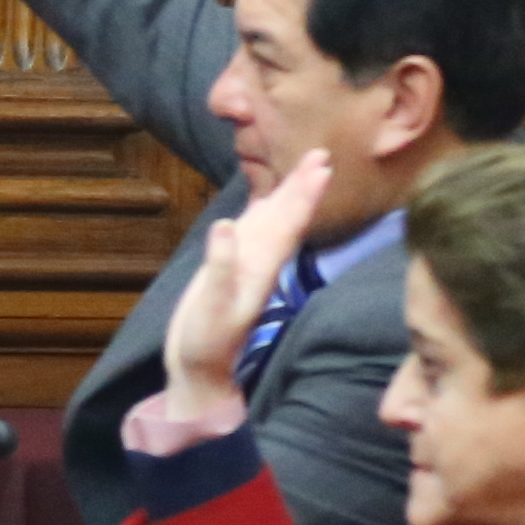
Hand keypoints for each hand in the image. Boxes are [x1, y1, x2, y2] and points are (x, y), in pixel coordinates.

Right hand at [163, 149, 323, 426]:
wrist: (202, 370)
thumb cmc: (206, 341)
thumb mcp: (210, 306)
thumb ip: (220, 267)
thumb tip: (226, 225)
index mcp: (262, 267)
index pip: (289, 223)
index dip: (304, 194)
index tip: (321, 166)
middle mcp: (261, 263)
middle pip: (288, 218)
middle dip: (303, 187)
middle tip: (322, 155)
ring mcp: (248, 266)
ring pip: (273, 223)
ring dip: (287, 195)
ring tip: (302, 170)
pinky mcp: (233, 271)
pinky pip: (252, 233)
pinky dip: (260, 212)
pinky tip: (261, 202)